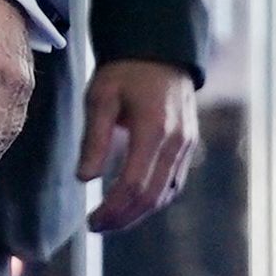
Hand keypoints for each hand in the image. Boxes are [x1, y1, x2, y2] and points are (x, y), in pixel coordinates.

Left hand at [78, 58, 199, 233]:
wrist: (161, 48)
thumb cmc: (125, 70)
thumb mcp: (101, 97)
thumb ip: (94, 139)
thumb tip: (85, 179)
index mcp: (154, 128)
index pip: (133, 184)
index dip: (112, 209)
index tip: (91, 221)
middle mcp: (176, 140)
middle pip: (151, 196)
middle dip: (123, 218)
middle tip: (97, 227)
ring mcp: (187, 143)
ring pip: (166, 193)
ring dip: (139, 212)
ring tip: (112, 219)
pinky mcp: (190, 144)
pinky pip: (174, 182)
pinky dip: (154, 198)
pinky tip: (133, 203)